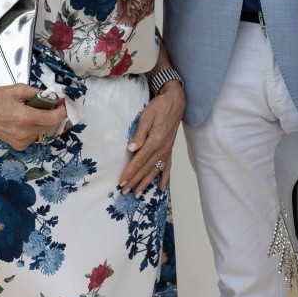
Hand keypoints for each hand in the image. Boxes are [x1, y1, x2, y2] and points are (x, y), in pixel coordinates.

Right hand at [0, 83, 66, 152]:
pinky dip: (34, 129)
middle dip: (52, 115)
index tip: (62, 105)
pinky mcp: (18, 145)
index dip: (61, 111)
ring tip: (31, 113)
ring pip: (42, 131)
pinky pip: (34, 137)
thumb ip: (37, 93)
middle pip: (49, 125)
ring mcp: (21, 141)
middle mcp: (24, 132)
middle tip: (46, 105)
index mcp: (25, 117)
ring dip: (42, 122)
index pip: (53, 118)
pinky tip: (24, 122)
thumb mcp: (18, 89)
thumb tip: (53, 97)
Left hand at [120, 80, 184, 195]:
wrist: (174, 102)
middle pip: (146, 168)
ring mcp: (167, 151)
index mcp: (155, 141)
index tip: (122, 182)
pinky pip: (167, 167)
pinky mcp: (169, 150)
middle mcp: (162, 149)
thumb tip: (131, 149)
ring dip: (146, 183)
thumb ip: (139, 134)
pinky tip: (161, 188)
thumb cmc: (158, 108)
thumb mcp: (146, 117)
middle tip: (125, 191)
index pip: (139, 161)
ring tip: (138, 193)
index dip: (130, 172)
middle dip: (135, 181)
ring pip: (155, 171)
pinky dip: (164, 178)